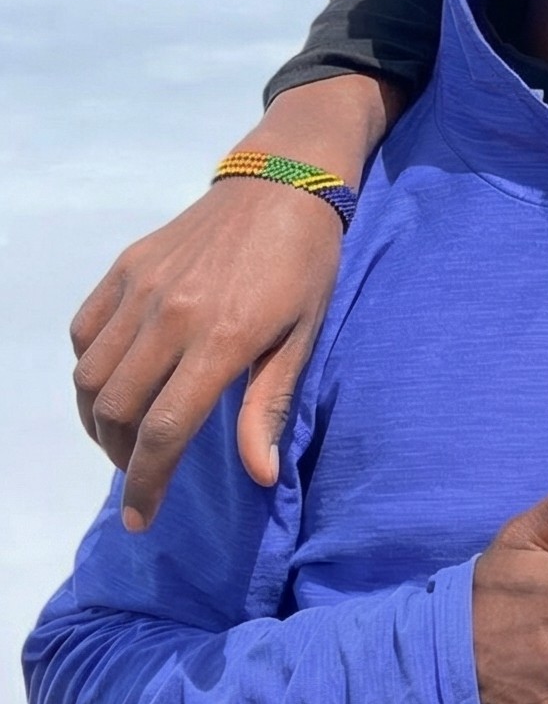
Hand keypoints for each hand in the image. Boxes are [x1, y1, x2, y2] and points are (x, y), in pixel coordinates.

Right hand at [72, 180, 341, 530]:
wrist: (282, 185)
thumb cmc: (305, 267)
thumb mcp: (303, 338)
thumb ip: (269, 407)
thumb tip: (259, 475)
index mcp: (221, 338)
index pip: (165, 430)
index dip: (146, 483)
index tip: (140, 519)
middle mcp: (169, 315)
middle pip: (116, 411)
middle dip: (121, 458)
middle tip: (142, 474)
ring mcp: (139, 288)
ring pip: (90, 376)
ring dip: (99, 421)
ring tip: (126, 439)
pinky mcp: (124, 268)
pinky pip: (85, 332)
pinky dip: (89, 370)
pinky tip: (114, 385)